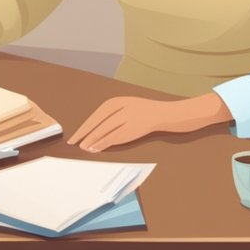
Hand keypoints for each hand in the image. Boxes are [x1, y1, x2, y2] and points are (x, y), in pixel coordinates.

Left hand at [67, 93, 232, 152]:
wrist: (175, 114)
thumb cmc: (154, 114)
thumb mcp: (132, 110)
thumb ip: (118, 117)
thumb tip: (100, 130)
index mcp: (120, 101)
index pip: (97, 114)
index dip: (85, 126)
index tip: (76, 135)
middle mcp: (123, 106)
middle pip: (99, 121)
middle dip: (85, 133)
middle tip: (74, 143)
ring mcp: (130, 115)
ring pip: (106, 128)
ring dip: (93, 139)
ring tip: (83, 148)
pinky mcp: (136, 126)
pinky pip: (116, 135)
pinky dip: (104, 142)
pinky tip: (96, 148)